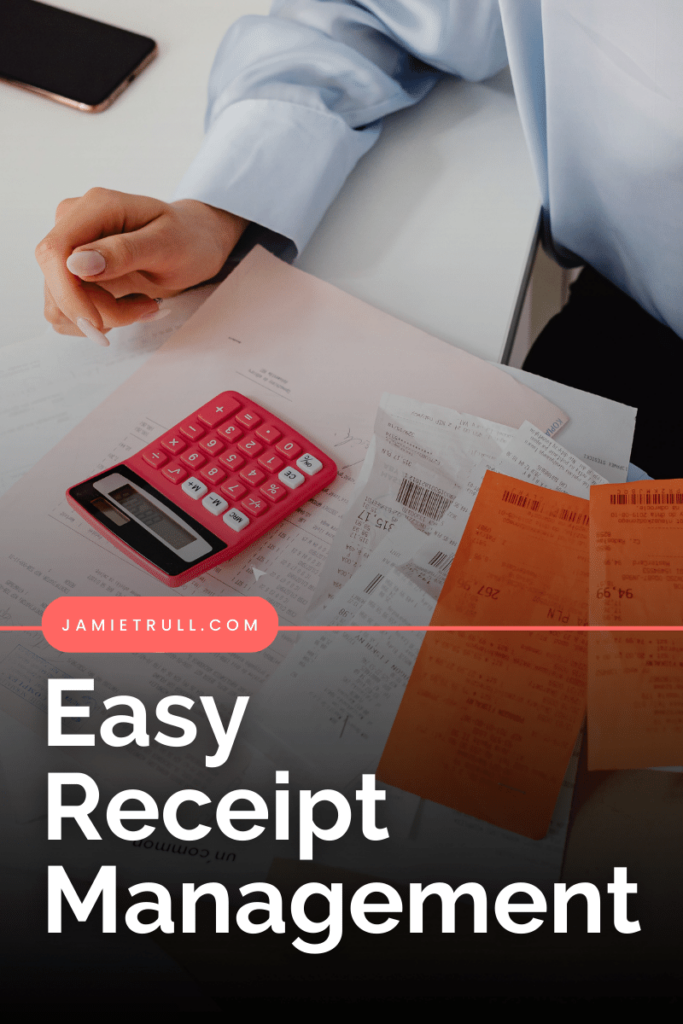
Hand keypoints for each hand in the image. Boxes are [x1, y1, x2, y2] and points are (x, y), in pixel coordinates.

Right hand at [35, 189, 247, 341]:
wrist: (195, 243)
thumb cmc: (188, 238)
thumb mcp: (168, 245)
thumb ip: (123, 252)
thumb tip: (76, 264)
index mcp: (94, 208)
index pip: (54, 253)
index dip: (69, 295)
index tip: (99, 323)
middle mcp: (74, 224)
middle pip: (56, 283)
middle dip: (97, 311)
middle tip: (147, 309)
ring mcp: (71, 250)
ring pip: (60, 304)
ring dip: (102, 317)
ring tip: (144, 305)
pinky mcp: (74, 274)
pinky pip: (68, 311)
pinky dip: (99, 319)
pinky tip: (129, 305)